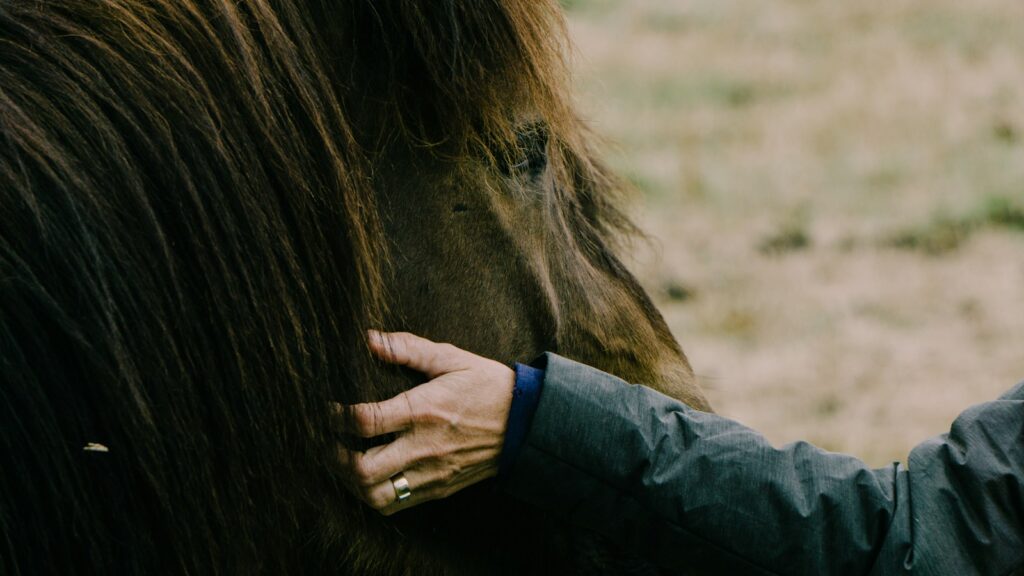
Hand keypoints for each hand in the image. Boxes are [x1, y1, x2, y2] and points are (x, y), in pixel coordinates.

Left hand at [338, 331, 514, 514]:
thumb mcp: (451, 357)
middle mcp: (423, 446)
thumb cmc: (487, 385)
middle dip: (333, 457)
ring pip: (375, 496)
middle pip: (362, 469)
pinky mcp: (438, 488)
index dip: (335, 418)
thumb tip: (369, 338)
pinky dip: (373, 495)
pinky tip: (368, 477)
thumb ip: (407, 348)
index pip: (365, 422)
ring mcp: (431, 473)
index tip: (329, 410)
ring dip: (350, 482)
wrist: (526, 423)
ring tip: (343, 462)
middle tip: (326, 441)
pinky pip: (396, 505)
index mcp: (424, 410)